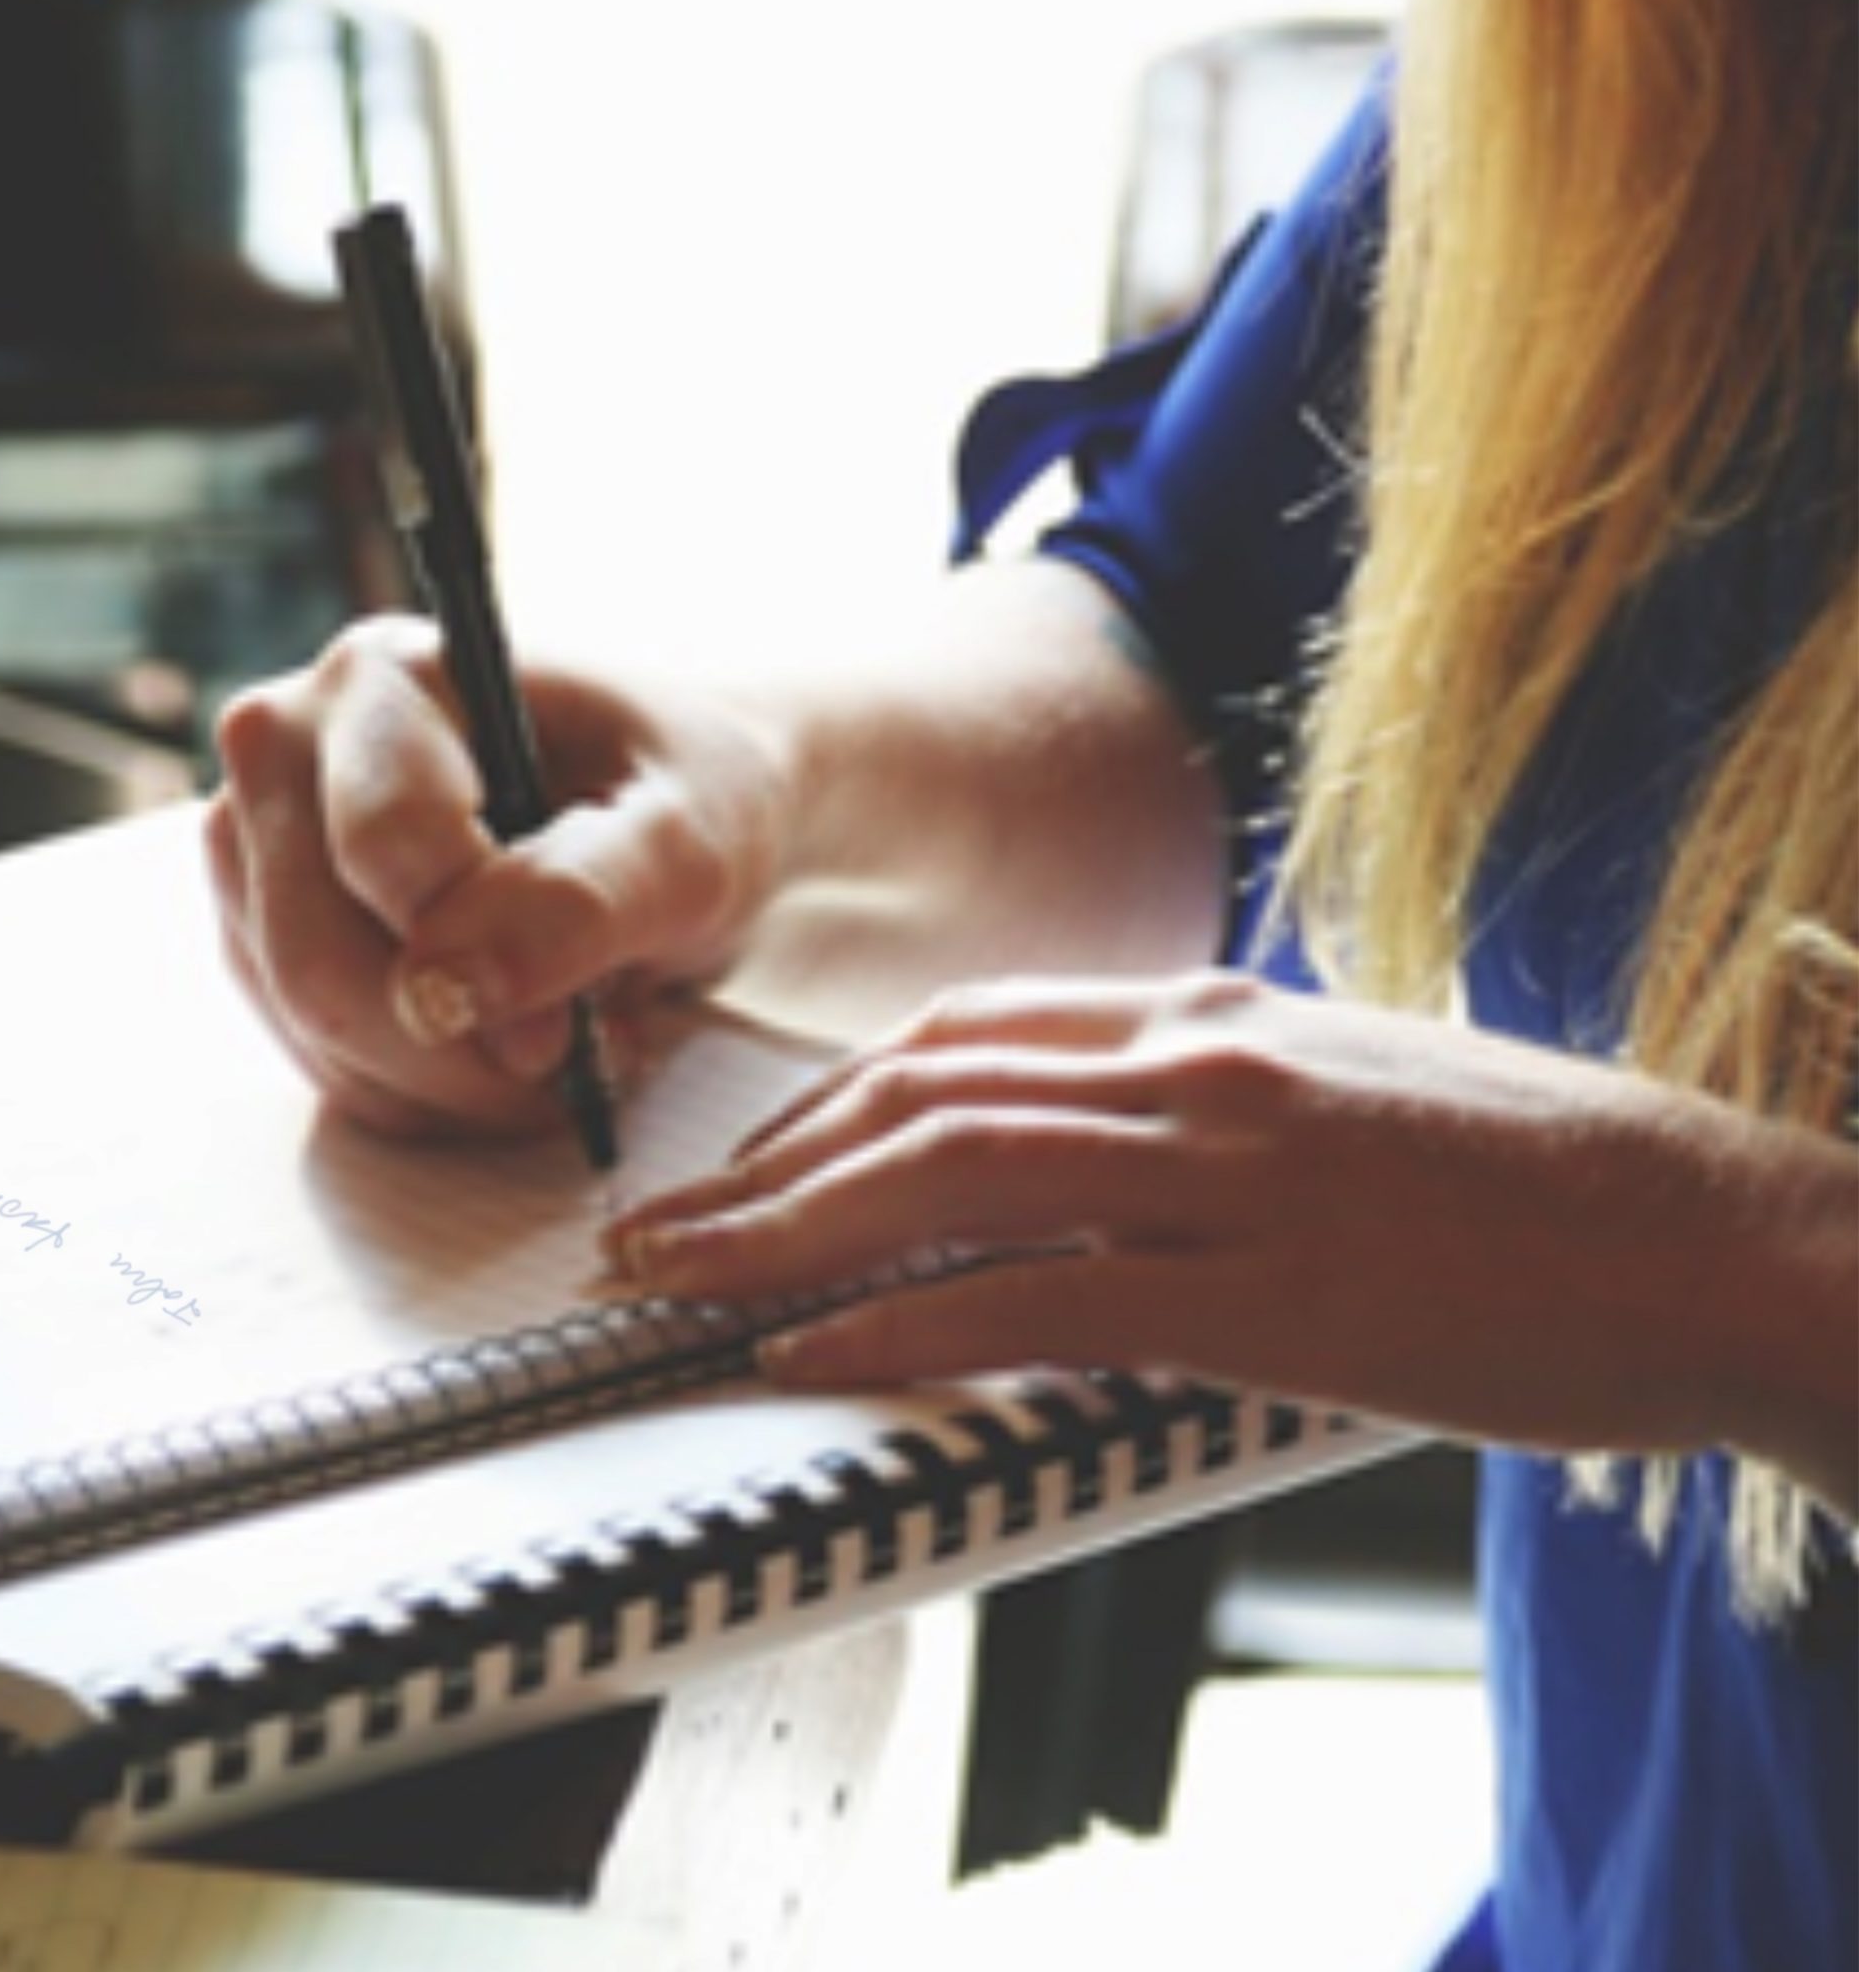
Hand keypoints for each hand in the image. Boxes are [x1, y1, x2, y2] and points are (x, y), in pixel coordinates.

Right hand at [204, 616, 793, 1135]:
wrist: (670, 814)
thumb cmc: (683, 799)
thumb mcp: (688, 842)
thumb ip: (582, 899)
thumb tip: (448, 990)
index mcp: (385, 676)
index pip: (383, 847)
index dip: (483, 957)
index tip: (577, 1019)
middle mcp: (288, 744)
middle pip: (320, 959)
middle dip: (460, 1049)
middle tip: (576, 1055)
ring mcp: (256, 844)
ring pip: (312, 1028)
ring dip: (450, 1081)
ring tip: (558, 1040)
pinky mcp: (262, 933)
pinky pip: (320, 1062)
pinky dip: (425, 1092)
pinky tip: (503, 1049)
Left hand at [605, 970, 1851, 1471]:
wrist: (1712, 1229)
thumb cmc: (1539, 1181)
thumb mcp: (1347, 1092)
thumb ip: (1211, 1102)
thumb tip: (1105, 1152)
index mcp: (1209, 1013)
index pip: (963, 1030)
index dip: (831, 1093)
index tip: (753, 1155)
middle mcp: (1193, 1064)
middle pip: (917, 1088)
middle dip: (763, 1158)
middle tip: (656, 1224)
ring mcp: (1224, 1169)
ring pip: (944, 1172)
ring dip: (784, 1229)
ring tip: (679, 1282)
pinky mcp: (1267, 1291)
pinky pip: (1035, 1299)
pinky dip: (900, 1326)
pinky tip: (811, 1355)